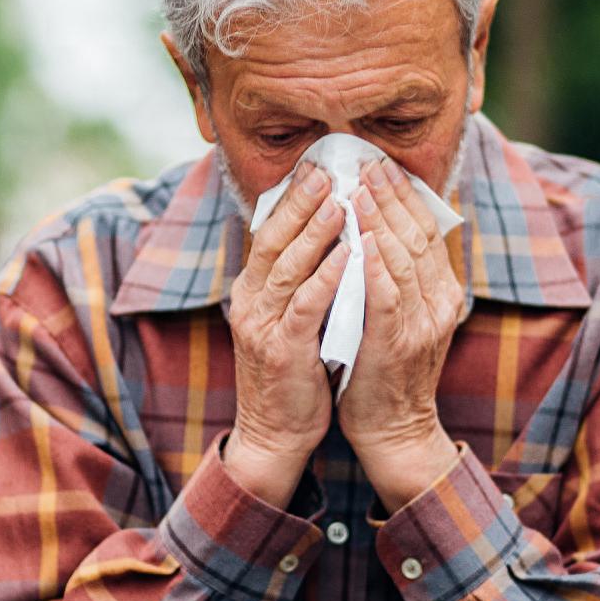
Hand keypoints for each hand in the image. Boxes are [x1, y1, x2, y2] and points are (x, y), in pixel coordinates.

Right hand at [222, 163, 349, 503]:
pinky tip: (349, 254)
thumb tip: (328, 238)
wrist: (274, 434)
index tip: (316, 166)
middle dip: (300, 201)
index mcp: (252, 291)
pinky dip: (327, 277)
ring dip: (315, 231)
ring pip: (288, 266)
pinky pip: (306, 305)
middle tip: (327, 168)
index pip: (269, 232)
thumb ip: (301, 281)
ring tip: (340, 200)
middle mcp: (250, 301)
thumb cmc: (292, 373)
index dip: (291, 198)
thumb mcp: (290, 319)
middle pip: (273, 239)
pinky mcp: (282, 350)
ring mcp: (262, 325)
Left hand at [337, 157, 461, 507]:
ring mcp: (421, 324)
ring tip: (356, 187)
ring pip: (404, 259)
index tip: (381, 164)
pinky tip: (361, 240)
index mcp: (442, 291)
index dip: (405, 194)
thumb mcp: (403, 315)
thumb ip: (398, 276)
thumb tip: (378, 228)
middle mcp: (439, 302)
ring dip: (380, 219)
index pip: (427, 230)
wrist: (395, 431)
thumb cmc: (386, 369)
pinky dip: (375, 265)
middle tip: (366, 161)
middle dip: (391, 194)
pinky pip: (387, 297)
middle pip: (418, 235)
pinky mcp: (397, 345)